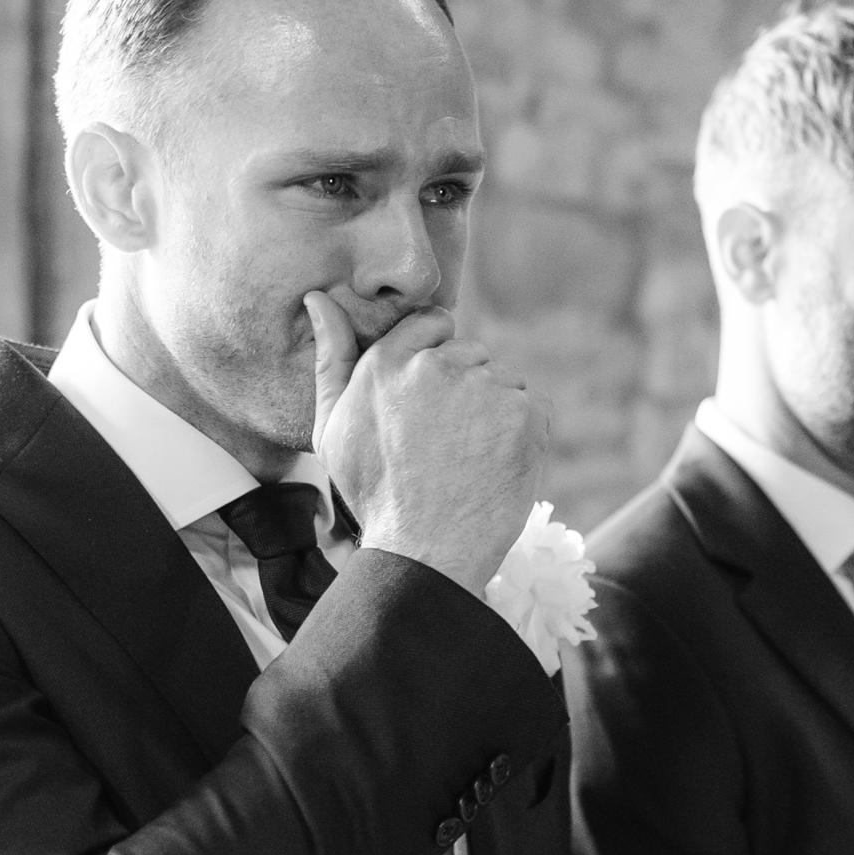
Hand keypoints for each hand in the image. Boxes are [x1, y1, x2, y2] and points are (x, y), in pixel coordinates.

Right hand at [306, 291, 547, 596]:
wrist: (424, 554)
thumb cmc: (375, 495)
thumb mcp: (333, 428)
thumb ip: (331, 359)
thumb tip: (319, 299)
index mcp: (388, 362)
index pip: (433, 323)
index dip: (437, 358)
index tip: (434, 402)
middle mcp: (436, 366)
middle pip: (471, 355)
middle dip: (466, 391)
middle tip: (447, 447)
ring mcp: (484, 388)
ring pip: (503, 382)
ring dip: (495, 414)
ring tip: (470, 463)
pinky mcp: (524, 414)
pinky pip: (534, 408)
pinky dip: (524, 435)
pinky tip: (496, 468)